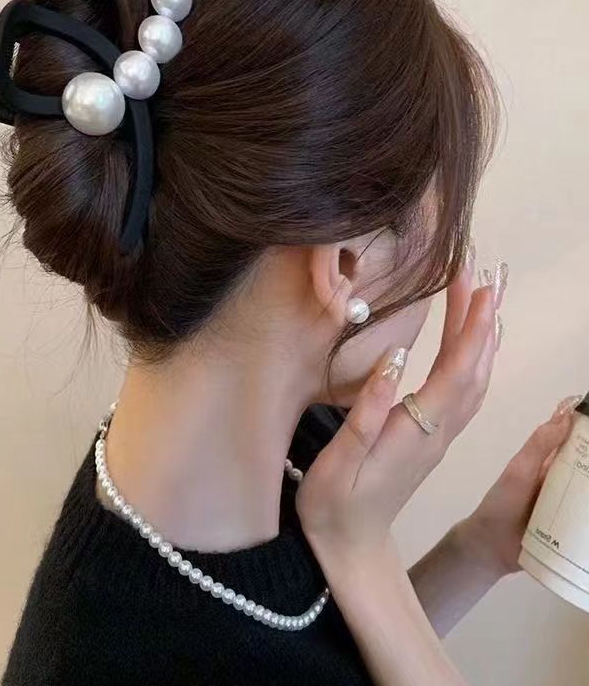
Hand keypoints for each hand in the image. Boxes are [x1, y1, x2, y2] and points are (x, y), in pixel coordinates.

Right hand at [297, 258, 497, 566]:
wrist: (351, 547)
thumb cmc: (335, 504)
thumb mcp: (339, 461)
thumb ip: (367, 412)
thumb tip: (394, 360)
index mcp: (418, 431)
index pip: (455, 370)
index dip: (469, 326)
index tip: (477, 285)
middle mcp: (439, 431)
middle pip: (474, 368)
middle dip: (482, 318)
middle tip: (484, 273)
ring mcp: (439, 436)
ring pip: (474, 379)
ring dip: (481, 335)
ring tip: (479, 295)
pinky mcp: (432, 438)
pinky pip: (465, 391)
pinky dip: (473, 358)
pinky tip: (468, 343)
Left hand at [459, 396, 582, 577]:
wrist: (491, 546)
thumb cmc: (502, 503)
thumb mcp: (519, 471)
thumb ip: (538, 446)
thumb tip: (565, 415)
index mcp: (550, 464)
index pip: (576, 441)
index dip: (588, 430)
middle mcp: (564, 482)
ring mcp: (570, 507)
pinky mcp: (575, 530)